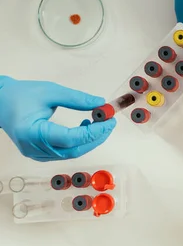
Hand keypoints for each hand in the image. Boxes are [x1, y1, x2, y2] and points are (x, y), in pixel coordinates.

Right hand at [0, 77, 115, 161]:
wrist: (0, 102)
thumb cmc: (21, 95)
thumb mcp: (51, 91)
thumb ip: (76, 99)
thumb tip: (101, 104)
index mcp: (31, 132)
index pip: (70, 138)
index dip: (93, 132)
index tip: (109, 122)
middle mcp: (32, 148)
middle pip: (73, 150)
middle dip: (96, 138)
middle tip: (110, 124)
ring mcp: (35, 153)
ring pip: (71, 153)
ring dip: (89, 140)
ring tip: (98, 123)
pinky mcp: (39, 153)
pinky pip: (65, 152)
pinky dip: (79, 142)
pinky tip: (85, 127)